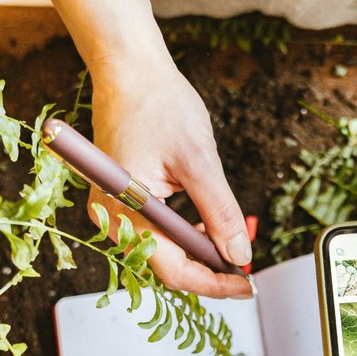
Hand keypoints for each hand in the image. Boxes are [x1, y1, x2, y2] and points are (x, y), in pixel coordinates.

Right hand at [89, 62, 252, 298]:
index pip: (174, 270)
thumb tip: (238, 253)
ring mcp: (111, 208)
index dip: (213, 283)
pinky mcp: (117, 198)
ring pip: (159, 252)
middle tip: (243, 268)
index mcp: (127, 211)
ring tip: (229, 245)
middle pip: (164, 266)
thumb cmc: (158, 105)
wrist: (129, 71)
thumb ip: (219, 213)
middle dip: (207, 271)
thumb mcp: (199, 161)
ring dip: (195, 254)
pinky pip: (152, 232)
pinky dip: (181, 237)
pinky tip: (203, 227)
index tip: (245, 284)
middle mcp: (111, 217)